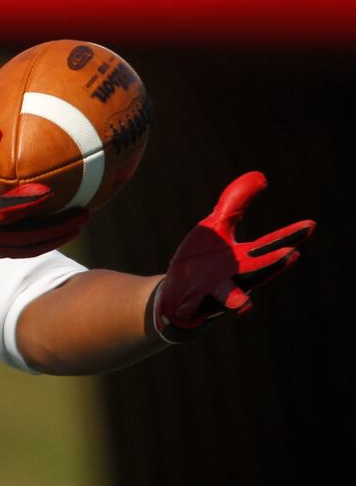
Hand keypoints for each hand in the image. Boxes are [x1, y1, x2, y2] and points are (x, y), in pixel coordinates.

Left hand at [154, 171, 314, 341]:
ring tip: (242, 303)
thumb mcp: (217, 226)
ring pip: (229, 297)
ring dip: (236, 299)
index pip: (270, 245)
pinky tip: (186, 310)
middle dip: (272, 264)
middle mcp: (235, 279)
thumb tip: (261, 175)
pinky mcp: (192, 305)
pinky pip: (193, 309)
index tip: (310, 225)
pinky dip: (191, 308)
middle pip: (257, 271)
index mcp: (244, 259)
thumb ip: (235, 202)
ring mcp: (214, 294)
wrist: (175, 296)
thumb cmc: (202, 261)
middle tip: (292, 255)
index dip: (290, 236)